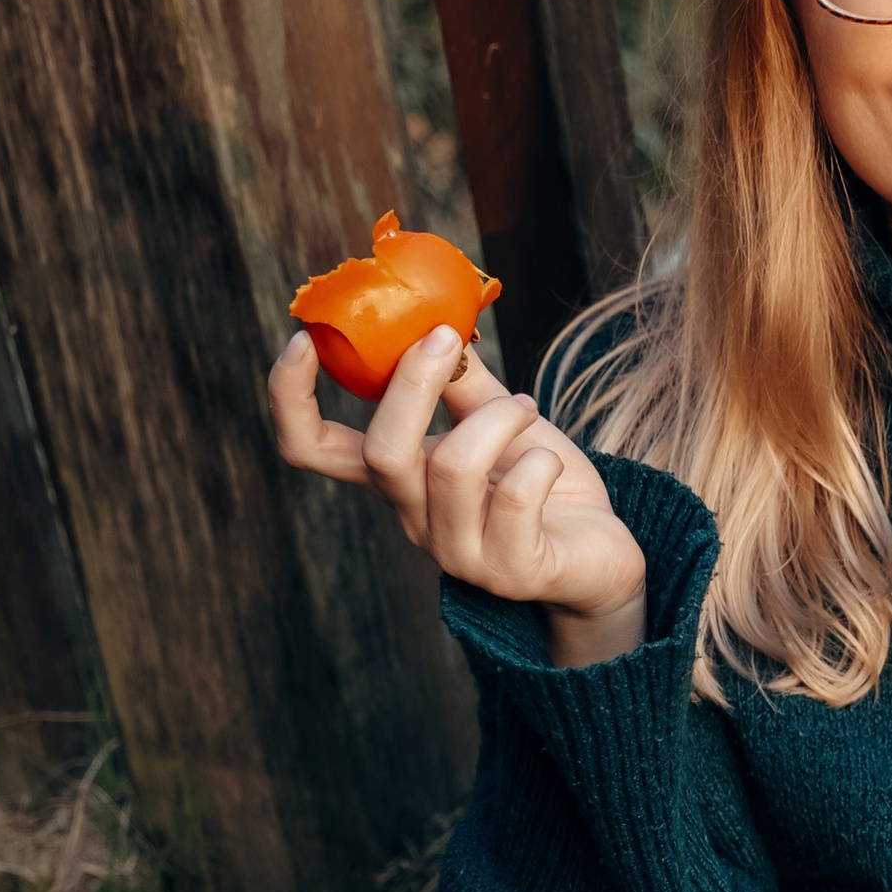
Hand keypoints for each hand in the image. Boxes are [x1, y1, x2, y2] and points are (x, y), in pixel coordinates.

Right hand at [270, 325, 648, 667]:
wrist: (602, 555)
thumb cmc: (544, 482)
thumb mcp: (498, 419)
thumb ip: (462, 380)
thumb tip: (431, 320)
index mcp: (398, 479)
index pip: (310, 450)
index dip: (289, 398)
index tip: (303, 338)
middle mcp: (416, 519)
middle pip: (382, 454)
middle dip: (413, 384)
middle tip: (446, 337)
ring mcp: (460, 553)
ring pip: (453, 468)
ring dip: (498, 418)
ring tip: (526, 410)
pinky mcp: (510, 571)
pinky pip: (516, 498)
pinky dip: (540, 461)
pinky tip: (551, 462)